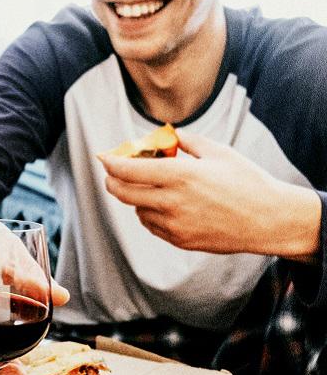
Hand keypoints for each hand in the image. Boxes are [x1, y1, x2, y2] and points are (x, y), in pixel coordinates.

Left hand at [98, 130, 318, 256]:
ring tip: (150, 188)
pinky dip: (150, 214)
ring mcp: (175, 224)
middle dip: (112, 182)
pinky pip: (152, 226)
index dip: (111, 163)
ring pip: (137, 210)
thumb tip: (169, 134)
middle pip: (123, 193)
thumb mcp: (219, 152)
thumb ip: (188, 141)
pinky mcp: (180, 240)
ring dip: (136, 198)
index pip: (129, 170)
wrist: (270, 220)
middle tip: (112, 174)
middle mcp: (172, 201)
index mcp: (180, 175)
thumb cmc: (247, 181)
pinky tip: (163, 205)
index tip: (103, 157)